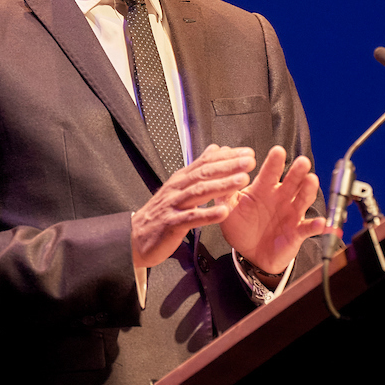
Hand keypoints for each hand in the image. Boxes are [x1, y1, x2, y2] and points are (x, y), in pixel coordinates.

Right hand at [131, 144, 255, 268]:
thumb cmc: (162, 212)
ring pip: (199, 192)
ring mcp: (174, 205)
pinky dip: (207, 215)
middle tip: (249, 161)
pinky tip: (223, 212)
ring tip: (242, 181)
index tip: (247, 153)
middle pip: (204, 173)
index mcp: (182, 179)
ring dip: (222, 185)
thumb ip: (198, 168)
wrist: (135, 236)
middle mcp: (177, 188)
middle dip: (228, 166)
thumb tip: (216, 148)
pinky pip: (191, 218)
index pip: (206, 162)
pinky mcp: (171, 224)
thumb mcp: (179, 185)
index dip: (227, 156)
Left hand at [219, 146, 326, 273]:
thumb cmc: (242, 228)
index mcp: (264, 189)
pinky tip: (322, 223)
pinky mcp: (298, 231)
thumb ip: (225, 194)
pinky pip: (309, 227)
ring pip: (303, 198)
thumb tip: (218, 175)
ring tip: (312, 180)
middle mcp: (281, 197)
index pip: (270, 172)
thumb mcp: (229, 210)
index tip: (278, 151)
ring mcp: (291, 213)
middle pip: (292, 180)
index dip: (274, 162)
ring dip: (308, 189)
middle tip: (302, 161)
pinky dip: (317, 225)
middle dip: (297, 171)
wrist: (251, 254)